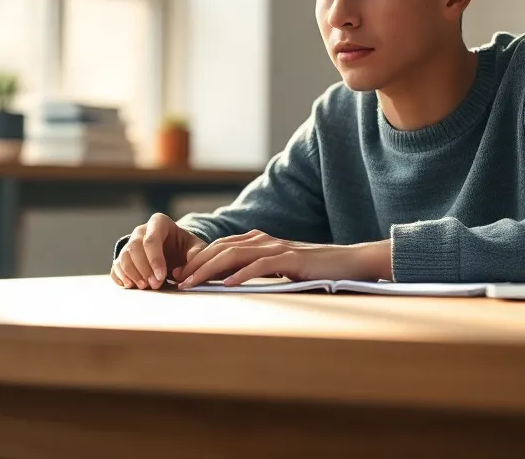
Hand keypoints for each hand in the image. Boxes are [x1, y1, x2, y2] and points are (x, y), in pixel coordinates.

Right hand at [111, 213, 206, 289]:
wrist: (177, 252)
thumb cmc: (186, 248)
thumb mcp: (197, 248)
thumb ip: (195, 256)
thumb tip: (181, 273)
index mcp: (159, 222)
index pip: (152, 239)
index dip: (155, 259)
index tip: (161, 276)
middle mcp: (141, 230)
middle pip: (134, 248)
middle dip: (144, 269)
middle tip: (154, 285)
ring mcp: (130, 243)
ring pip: (123, 257)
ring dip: (132, 274)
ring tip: (144, 286)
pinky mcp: (124, 258)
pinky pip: (116, 266)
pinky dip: (121, 277)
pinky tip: (130, 285)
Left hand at [176, 231, 390, 287]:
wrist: (347, 262)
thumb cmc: (312, 270)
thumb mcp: (278, 268)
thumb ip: (256, 269)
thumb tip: (227, 282)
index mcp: (259, 241)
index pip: (220, 247)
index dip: (197, 259)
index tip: (180, 275)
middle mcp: (265, 240)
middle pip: (221, 248)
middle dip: (196, 264)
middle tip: (177, 281)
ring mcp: (278, 247)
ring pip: (235, 254)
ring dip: (210, 270)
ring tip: (193, 284)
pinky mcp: (291, 259)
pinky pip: (261, 265)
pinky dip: (242, 274)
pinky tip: (227, 285)